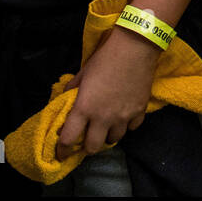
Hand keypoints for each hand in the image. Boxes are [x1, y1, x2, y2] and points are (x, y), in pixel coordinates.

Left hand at [55, 27, 159, 159]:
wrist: (135, 47)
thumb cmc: (105, 57)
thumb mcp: (83, 72)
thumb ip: (73, 89)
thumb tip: (67, 97)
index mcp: (84, 108)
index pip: (68, 139)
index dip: (62, 150)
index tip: (61, 153)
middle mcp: (103, 117)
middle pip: (93, 147)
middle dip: (88, 146)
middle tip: (87, 138)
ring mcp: (123, 116)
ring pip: (114, 139)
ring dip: (108, 135)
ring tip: (107, 126)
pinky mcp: (139, 111)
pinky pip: (132, 127)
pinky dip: (127, 125)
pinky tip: (124, 116)